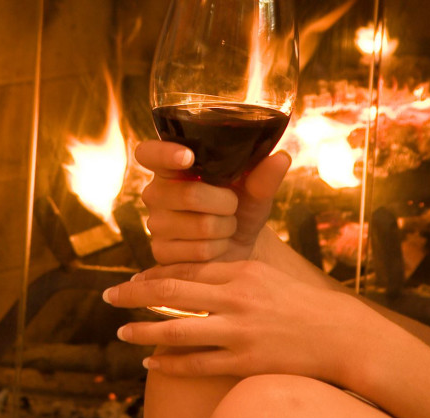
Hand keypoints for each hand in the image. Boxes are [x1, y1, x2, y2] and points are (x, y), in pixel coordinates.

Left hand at [102, 261, 385, 386]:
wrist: (342, 337)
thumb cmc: (301, 305)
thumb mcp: (266, 276)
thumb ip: (229, 274)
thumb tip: (192, 274)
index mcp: (239, 271)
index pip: (184, 269)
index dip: (152, 275)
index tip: (131, 281)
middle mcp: (234, 298)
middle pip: (170, 291)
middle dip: (133, 294)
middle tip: (108, 296)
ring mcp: (238, 331)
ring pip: (176, 329)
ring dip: (143, 330)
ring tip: (121, 332)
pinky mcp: (244, 361)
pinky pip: (196, 363)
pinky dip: (169, 363)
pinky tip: (151, 363)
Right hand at [135, 141, 290, 263]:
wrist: (238, 245)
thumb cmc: (241, 207)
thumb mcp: (255, 189)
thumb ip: (264, 175)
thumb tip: (280, 159)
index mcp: (171, 167)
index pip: (149, 153)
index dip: (164, 153)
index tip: (188, 157)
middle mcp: (156, 193)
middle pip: (189, 194)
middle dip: (225, 203)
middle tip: (232, 205)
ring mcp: (155, 224)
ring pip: (200, 225)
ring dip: (226, 228)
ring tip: (225, 226)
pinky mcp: (161, 253)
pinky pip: (199, 251)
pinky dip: (219, 249)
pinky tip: (217, 246)